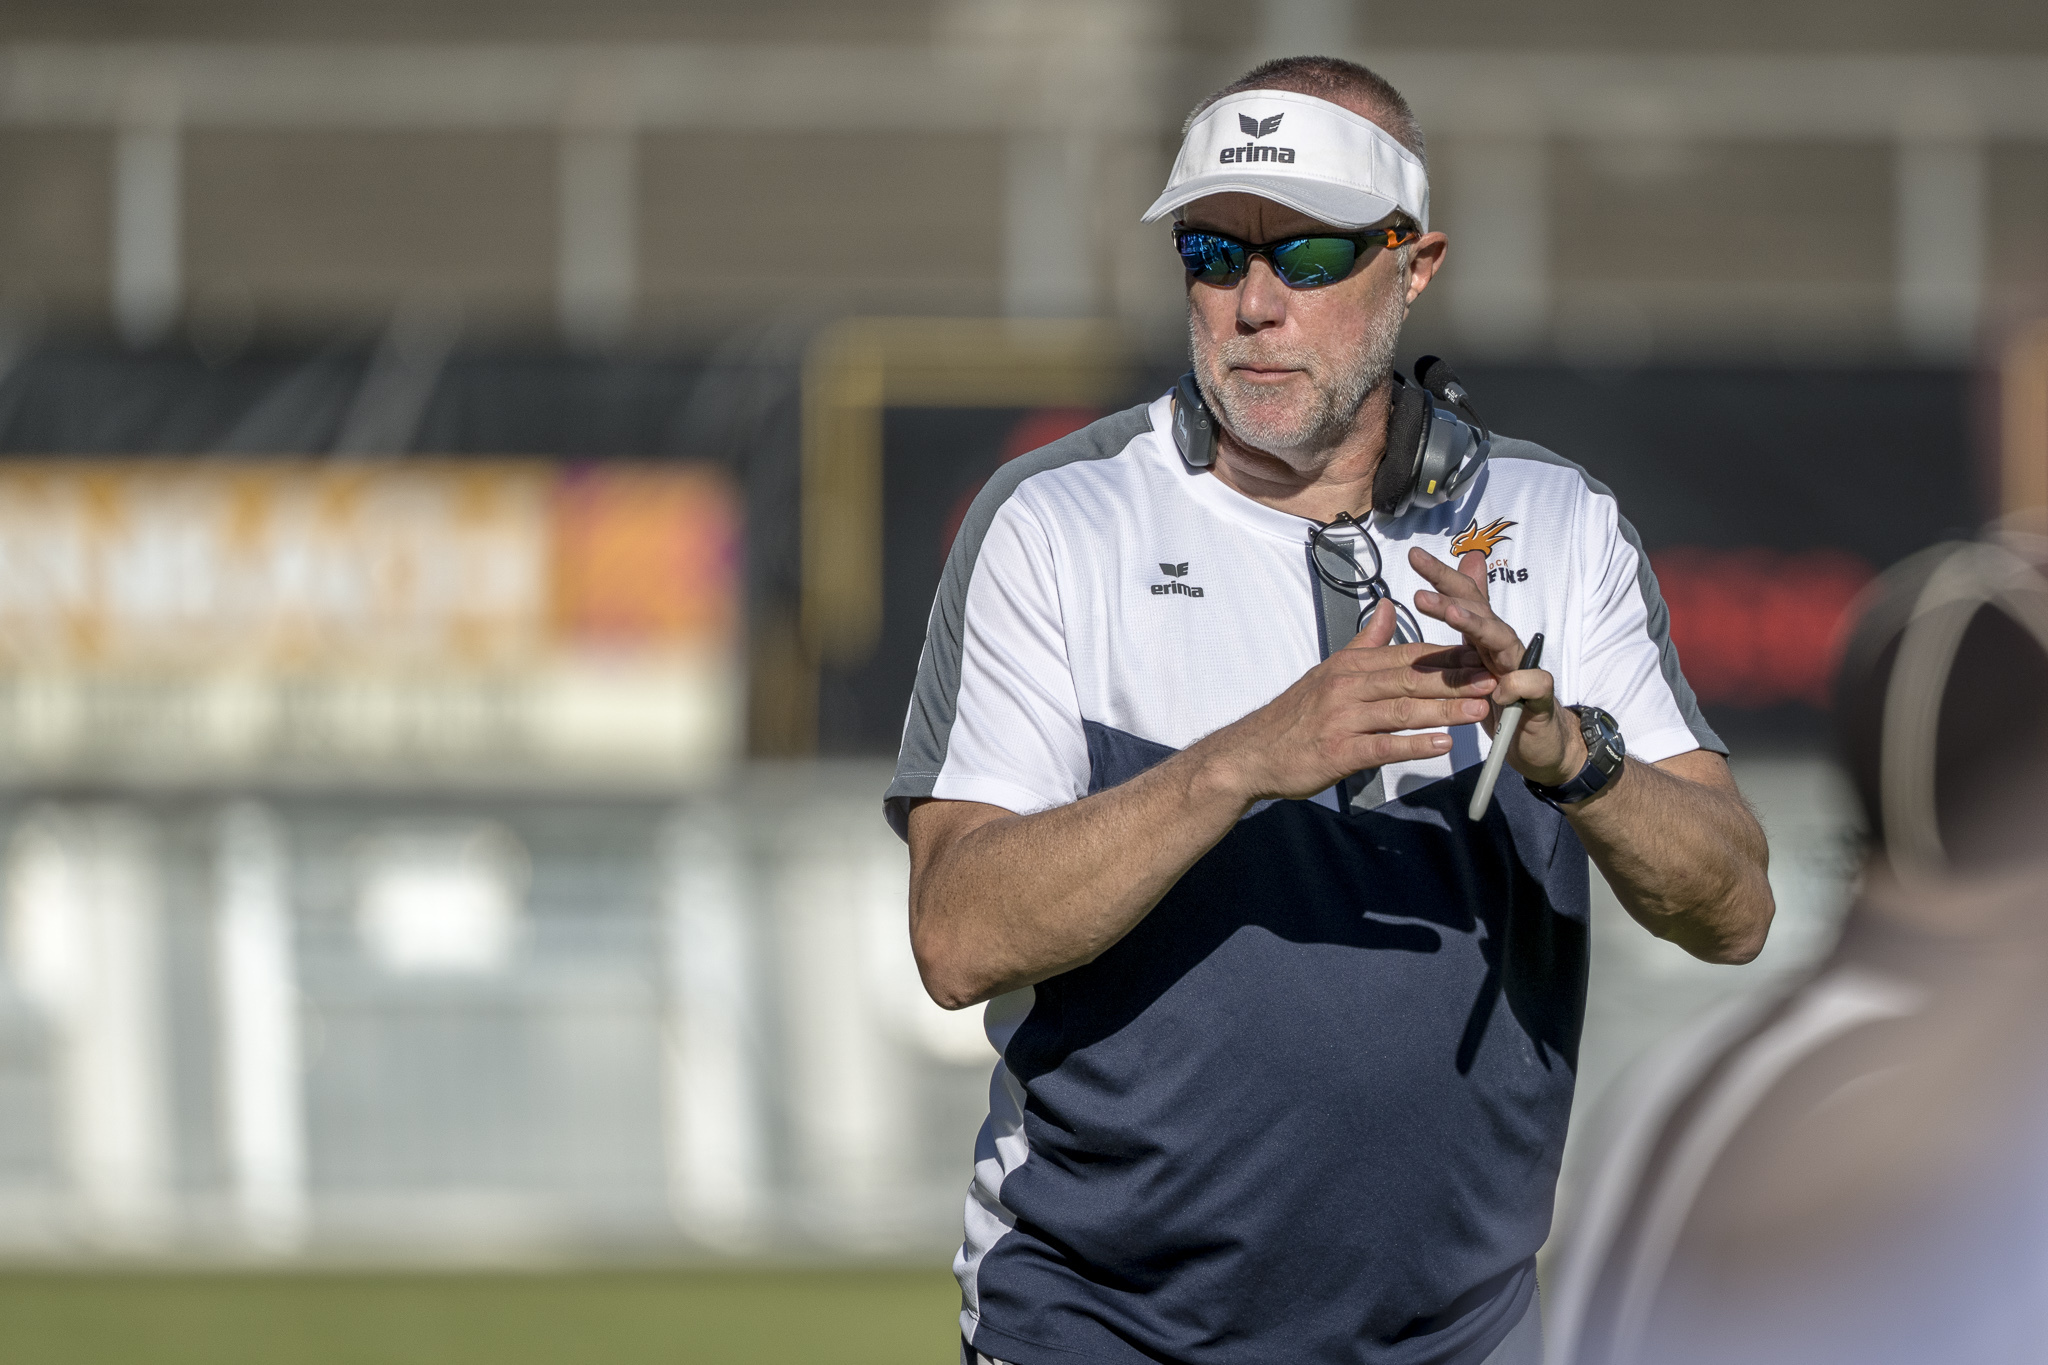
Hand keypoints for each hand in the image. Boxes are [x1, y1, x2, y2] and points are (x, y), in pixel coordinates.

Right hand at [1199, 599, 1499, 803]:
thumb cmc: (1294, 717)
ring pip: (1402, 711)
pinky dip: (1414, 746)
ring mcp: (1343, 719)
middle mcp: (1347, 687)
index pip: (1407, 656)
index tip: (1482, 655)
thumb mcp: (1328, 671)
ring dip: (1444, 710)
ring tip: (1480, 710)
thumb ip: (1365, 642)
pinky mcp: (1339, 752)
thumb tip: (1389, 606)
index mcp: (1349, 666)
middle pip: (1411, 680)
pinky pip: (1383, 747)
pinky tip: (1442, 747)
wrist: (1251, 753)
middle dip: (1456, 680)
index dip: (1447, 655)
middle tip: (1495, 679)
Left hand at [1408, 547, 1586, 787]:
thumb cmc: (1502, 698)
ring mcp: (1523, 669)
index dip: (1442, 576)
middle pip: (1480, 612)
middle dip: (1451, 597)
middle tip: (1419, 592)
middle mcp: (1503, 647)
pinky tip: (1502, 689)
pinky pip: (1532, 685)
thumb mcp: (1479, 657)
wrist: (1539, 740)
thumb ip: (1470, 616)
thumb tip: (1470, 563)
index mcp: (1484, 638)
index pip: (1464, 598)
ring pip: (1503, 640)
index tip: (1413, 555)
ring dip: (1478, 626)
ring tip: (1453, 615)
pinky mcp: (1539, 698)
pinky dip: (1518, 685)